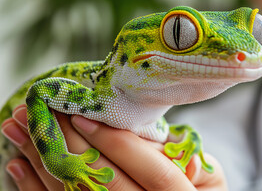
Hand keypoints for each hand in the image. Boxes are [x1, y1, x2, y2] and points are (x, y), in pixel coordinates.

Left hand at [1, 105, 226, 190]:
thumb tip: (159, 139)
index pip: (150, 170)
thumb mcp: (209, 176)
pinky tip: (16, 164)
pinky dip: (34, 188)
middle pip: (103, 182)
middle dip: (69, 144)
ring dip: (41, 161)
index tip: (85, 115)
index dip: (117, 144)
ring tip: (17, 127)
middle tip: (40, 110)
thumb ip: (190, 159)